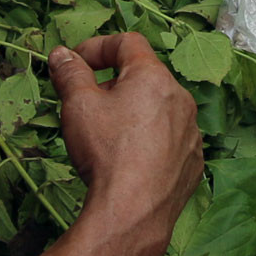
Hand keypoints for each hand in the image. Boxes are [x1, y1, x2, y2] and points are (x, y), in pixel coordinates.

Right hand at [51, 34, 201, 241]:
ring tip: (106, 134)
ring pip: (159, 109)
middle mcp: (181, 99)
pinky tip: (129, 159)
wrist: (132, 213)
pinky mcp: (192, 161)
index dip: (97, 47)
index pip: (127, 43)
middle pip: (145, 77)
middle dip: (113, 83)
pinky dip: (149, 140)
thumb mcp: (78, 106)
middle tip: (86, 102)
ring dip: (133, 112)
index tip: (75, 63)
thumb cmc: (106, 153)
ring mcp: (191, 132)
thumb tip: (62, 54)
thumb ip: (70, 73)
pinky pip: (169, 139)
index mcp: (154, 77)